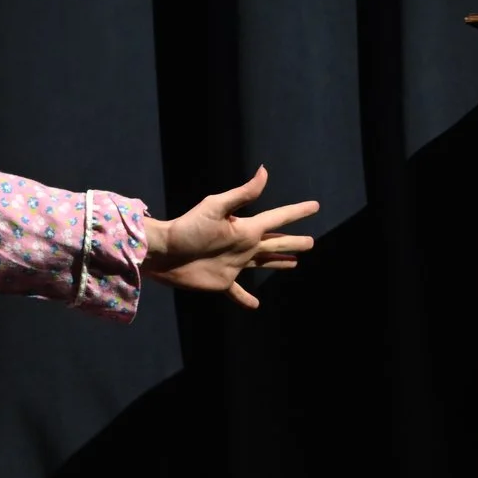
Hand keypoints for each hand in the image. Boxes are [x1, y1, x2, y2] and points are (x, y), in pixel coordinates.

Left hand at [146, 166, 318, 309]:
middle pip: (276, 242)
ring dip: (279, 263)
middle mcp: (244, 245)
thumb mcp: (215, 207)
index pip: (277, 218)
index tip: (315, 206)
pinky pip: (238, 292)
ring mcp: (234, 264)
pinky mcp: (222, 281)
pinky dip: (246, 298)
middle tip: (311, 242)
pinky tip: (255, 305)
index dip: (297, 212)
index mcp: (245, 228)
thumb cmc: (187, 228)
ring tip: (294, 263)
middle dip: (293, 242)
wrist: (163, 252)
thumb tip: (264, 172)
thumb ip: (242, 195)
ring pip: (264, 263)